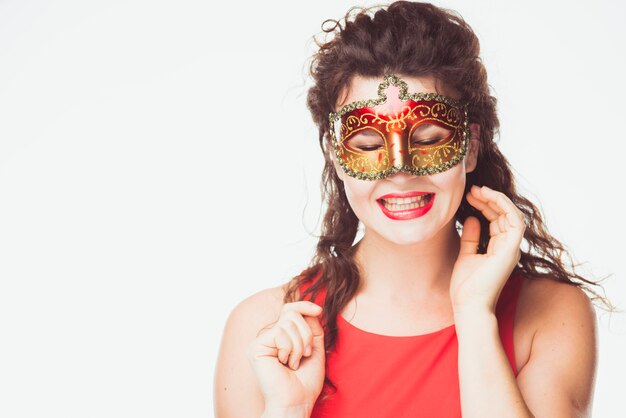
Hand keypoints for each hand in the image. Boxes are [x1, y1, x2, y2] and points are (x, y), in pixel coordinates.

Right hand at [246, 301, 325, 410]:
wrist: (297, 401)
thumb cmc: (305, 381)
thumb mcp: (315, 348)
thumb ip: (312, 328)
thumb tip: (311, 310)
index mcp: (281, 336)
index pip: (290, 309)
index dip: (304, 305)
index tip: (319, 310)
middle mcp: (269, 336)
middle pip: (292, 313)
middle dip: (306, 334)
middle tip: (305, 355)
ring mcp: (261, 340)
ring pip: (289, 322)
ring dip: (299, 345)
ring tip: (294, 363)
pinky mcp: (256, 346)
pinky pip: (280, 332)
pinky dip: (290, 349)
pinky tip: (284, 363)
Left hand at [449, 185, 525, 313]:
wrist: (468, 305)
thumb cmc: (466, 286)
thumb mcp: (466, 255)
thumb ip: (470, 237)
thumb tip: (472, 218)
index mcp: (499, 248)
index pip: (496, 219)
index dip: (485, 204)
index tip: (469, 195)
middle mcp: (508, 247)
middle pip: (503, 214)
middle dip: (488, 199)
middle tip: (472, 189)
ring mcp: (511, 249)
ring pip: (511, 214)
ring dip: (495, 199)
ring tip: (477, 190)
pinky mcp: (510, 251)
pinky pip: (515, 222)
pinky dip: (504, 206)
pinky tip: (488, 197)